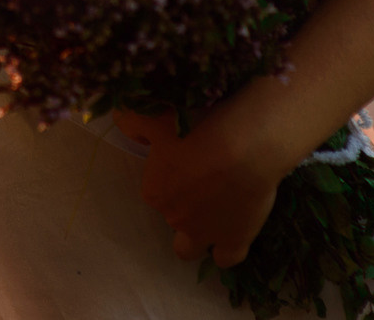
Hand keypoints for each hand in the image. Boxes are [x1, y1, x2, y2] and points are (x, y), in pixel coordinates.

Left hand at [111, 110, 282, 267]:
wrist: (244, 147)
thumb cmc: (196, 129)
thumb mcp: (152, 116)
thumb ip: (133, 123)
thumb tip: (129, 130)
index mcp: (154, 191)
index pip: (155, 191)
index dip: (169, 179)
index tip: (185, 163)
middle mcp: (173, 217)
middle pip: (172, 215)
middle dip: (182, 204)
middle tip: (202, 183)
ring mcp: (204, 233)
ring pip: (189, 248)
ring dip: (196, 235)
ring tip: (212, 215)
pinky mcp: (235, 240)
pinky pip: (227, 258)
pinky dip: (227, 248)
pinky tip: (233, 232)